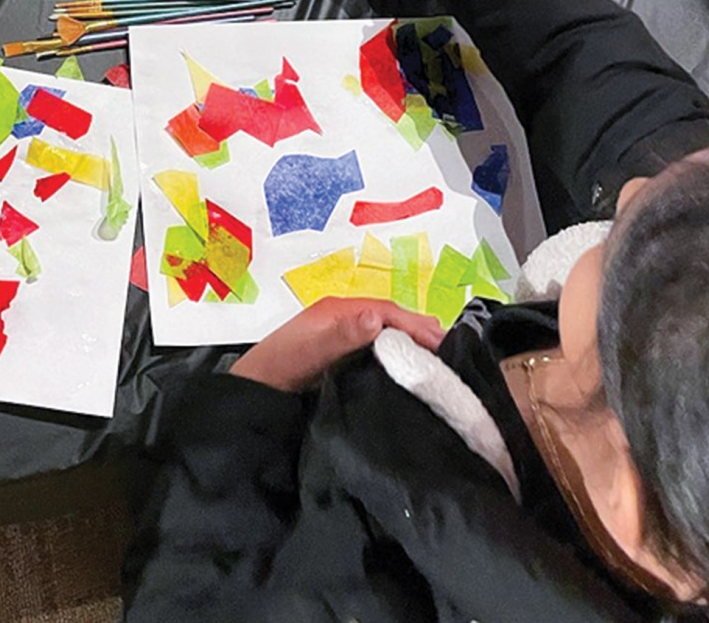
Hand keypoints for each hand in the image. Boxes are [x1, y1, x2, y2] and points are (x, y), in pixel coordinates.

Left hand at [231, 296, 443, 391]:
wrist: (254, 396)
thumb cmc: (278, 367)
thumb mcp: (309, 349)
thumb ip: (340, 334)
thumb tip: (378, 316)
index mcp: (338, 311)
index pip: (386, 311)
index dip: (416, 324)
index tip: (444, 343)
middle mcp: (345, 321)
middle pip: (391, 321)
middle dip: (421, 333)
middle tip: (454, 355)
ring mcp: (345, 342)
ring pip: (388, 338)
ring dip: (414, 348)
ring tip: (442, 367)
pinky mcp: (345, 364)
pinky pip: (380, 356)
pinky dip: (401, 362)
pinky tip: (414, 378)